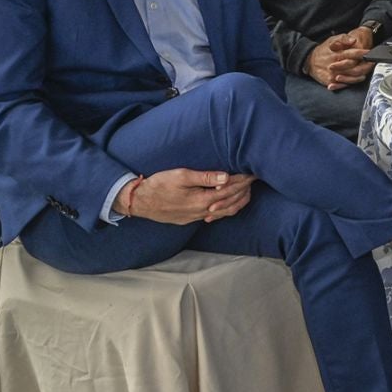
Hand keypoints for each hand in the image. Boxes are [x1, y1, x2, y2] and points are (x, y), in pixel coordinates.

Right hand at [125, 169, 255, 223]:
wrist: (138, 202)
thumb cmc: (158, 185)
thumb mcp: (180, 176)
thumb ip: (204, 177)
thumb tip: (226, 176)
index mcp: (202, 200)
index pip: (230, 190)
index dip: (242, 181)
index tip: (252, 172)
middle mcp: (202, 212)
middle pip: (231, 203)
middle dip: (244, 190)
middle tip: (253, 179)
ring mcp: (196, 217)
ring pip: (224, 212)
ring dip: (237, 201)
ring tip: (245, 190)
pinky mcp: (189, 219)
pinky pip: (214, 216)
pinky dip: (225, 209)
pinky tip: (227, 203)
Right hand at [306, 29, 372, 89]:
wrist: (309, 61)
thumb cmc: (324, 50)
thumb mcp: (332, 40)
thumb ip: (343, 38)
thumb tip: (352, 40)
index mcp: (337, 54)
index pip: (353, 54)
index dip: (363, 54)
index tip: (370, 53)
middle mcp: (335, 65)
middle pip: (354, 68)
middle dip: (366, 65)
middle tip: (373, 62)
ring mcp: (333, 75)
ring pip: (351, 77)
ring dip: (361, 74)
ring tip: (368, 69)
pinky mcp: (330, 82)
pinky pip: (344, 84)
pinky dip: (353, 81)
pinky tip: (359, 77)